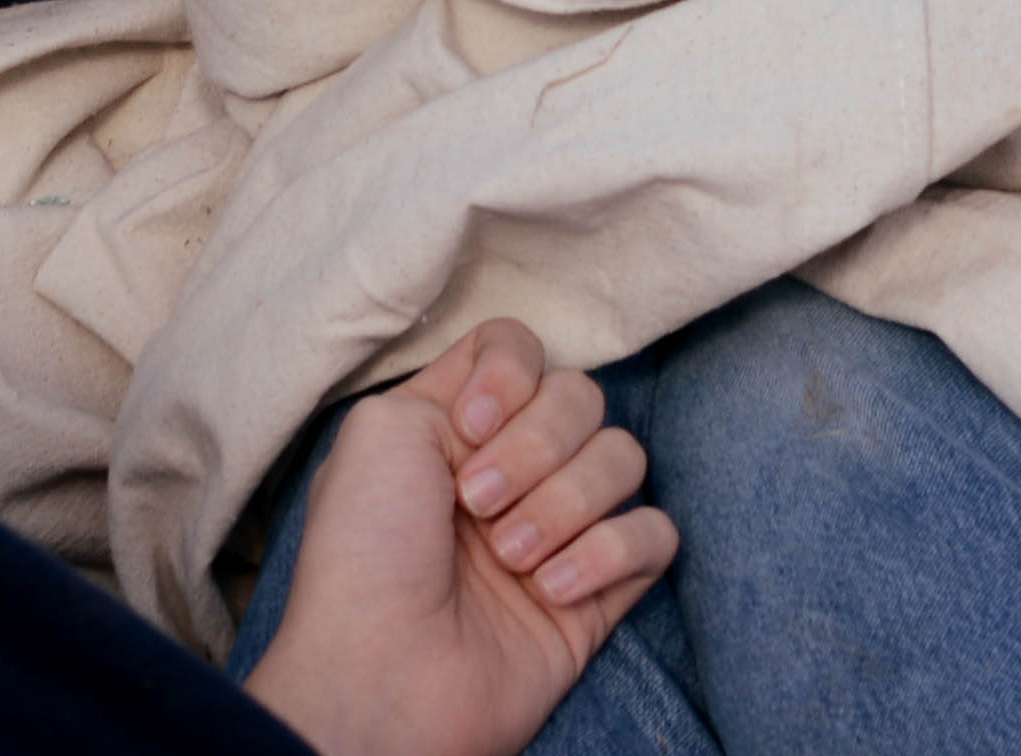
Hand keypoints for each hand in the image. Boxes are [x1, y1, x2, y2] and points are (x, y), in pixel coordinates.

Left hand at [238, 320, 675, 755]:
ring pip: (624, 459)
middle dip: (536, 448)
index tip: (470, 426)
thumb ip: (458, 382)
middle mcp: (511, 465)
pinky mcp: (602, 593)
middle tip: (478, 507)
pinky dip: (608, 554)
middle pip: (582, 397)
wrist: (387, 672)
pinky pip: (655, 535)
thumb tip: (525, 399)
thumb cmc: (365, 552)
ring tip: (510, 559)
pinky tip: (553, 591)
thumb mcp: (378, 430)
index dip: (510, 373)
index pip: (520, 348)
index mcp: (452, 421)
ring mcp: (560, 527)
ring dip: (565, 505)